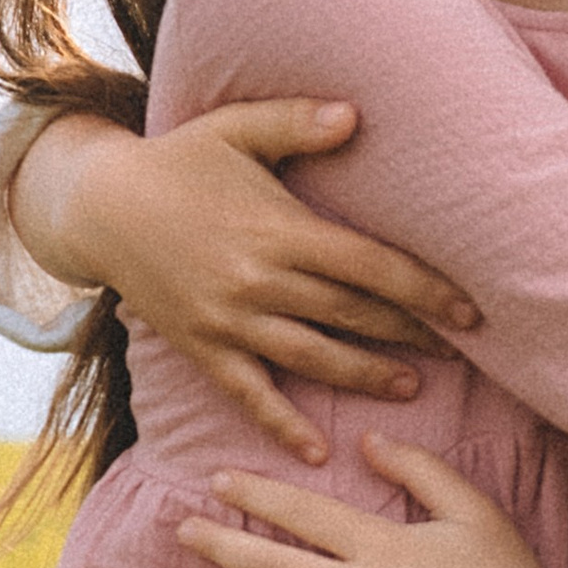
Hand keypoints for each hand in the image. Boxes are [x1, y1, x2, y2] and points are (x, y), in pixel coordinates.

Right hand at [18, 99, 480, 465]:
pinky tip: (317, 452)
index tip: (469, 310)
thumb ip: (296, 121)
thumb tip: (356, 115)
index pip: (369, 267)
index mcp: (278, 229)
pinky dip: (282, 425)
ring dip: (366, 376)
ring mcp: (228, 320)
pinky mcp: (201, 347)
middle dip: (411, 335)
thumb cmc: (180, 160)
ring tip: (412, 387)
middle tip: (463, 351)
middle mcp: (257, 281)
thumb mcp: (235, 128)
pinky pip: (248, 393)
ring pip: (313, 358)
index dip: (424, 290)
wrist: (98, 207)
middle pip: (352, 315)